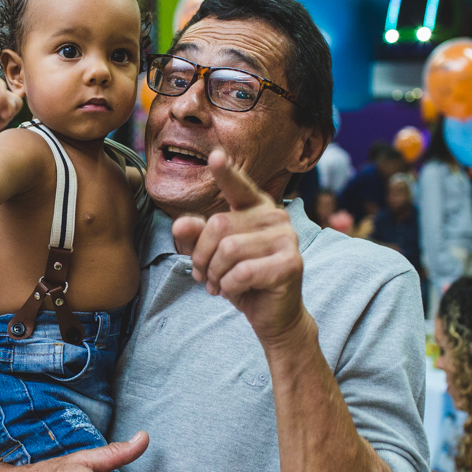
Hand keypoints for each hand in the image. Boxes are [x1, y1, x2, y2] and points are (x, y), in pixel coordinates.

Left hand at [171, 149, 311, 348]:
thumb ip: (196, 237)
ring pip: (228, 249)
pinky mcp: (290, 263)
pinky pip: (242, 272)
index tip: (215, 156)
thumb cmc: (242, 279)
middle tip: (202, 275)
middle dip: (201, 255)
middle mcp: (275, 216)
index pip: (238, 186)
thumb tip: (180, 223)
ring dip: (214, 273)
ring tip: (217, 284)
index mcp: (256, 207)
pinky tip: (232, 291)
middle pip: (218, 225)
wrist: (272, 315)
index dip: (226, 172)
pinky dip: (228, 286)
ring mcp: (287, 238)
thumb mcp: (212, 257)